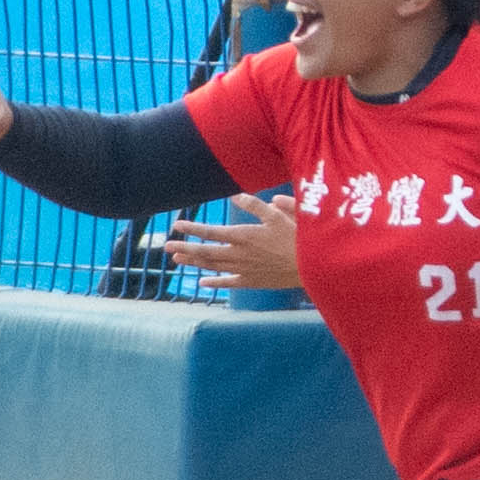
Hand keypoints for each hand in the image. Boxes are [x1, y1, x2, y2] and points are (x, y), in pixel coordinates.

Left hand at [172, 194, 302, 294]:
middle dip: (185, 247)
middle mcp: (239, 254)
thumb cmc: (298, 238)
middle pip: (205, 251)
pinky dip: (214, 282)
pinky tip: (202, 282)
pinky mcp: (252, 281)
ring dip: (194, 262)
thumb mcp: (279, 215)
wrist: (312, 268)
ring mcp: (244, 270)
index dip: (192, 228)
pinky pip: (229, 283)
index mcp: (244, 235)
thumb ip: (256, 205)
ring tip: (177, 259)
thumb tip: (236, 196)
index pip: (211, 231)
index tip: (177, 225)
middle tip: (167, 245)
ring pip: (213, 266)